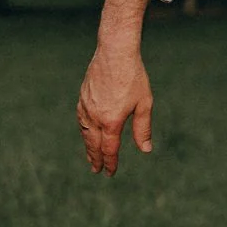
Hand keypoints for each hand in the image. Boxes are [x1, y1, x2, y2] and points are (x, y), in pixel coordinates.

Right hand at [77, 43, 154, 174]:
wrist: (115, 52)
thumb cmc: (134, 77)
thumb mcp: (144, 104)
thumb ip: (142, 129)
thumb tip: (145, 150)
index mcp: (111, 121)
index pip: (109, 149)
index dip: (110, 163)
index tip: (110, 173)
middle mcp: (95, 117)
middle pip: (93, 144)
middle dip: (96, 159)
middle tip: (96, 170)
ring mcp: (86, 107)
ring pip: (85, 133)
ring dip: (88, 146)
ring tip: (90, 156)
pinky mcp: (82, 97)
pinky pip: (81, 119)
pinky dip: (83, 130)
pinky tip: (87, 132)